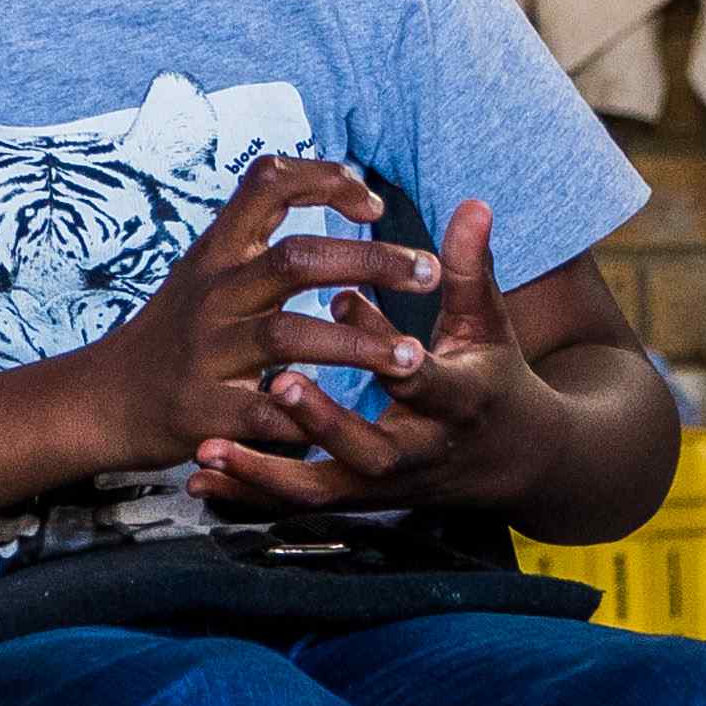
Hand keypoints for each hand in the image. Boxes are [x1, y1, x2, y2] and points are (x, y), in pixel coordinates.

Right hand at [49, 158, 441, 479]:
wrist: (102, 400)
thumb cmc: (174, 331)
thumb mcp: (205, 269)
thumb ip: (260, 235)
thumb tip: (328, 179)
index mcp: (217, 253)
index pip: (266, 184)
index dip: (323, 180)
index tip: (372, 203)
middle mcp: (212, 294)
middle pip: (296, 260)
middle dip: (370, 262)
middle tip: (428, 274)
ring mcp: (205, 352)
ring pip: (287, 336)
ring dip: (355, 346)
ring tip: (409, 358)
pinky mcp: (202, 411)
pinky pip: (263, 414)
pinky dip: (304, 417)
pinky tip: (341, 424)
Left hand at [191, 197, 551, 517]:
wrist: (507, 460)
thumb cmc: (490, 377)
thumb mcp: (487, 326)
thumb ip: (471, 270)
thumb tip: (473, 205)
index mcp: (458, 402)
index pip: (426, 382)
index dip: (395, 356)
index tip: (352, 318)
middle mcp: (417, 450)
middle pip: (368, 449)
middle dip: (323, 422)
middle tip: (275, 385)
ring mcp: (381, 482)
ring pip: (319, 489)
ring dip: (262, 472)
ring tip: (208, 450)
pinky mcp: (353, 497)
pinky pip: (293, 500)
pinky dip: (246, 493)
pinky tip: (198, 479)